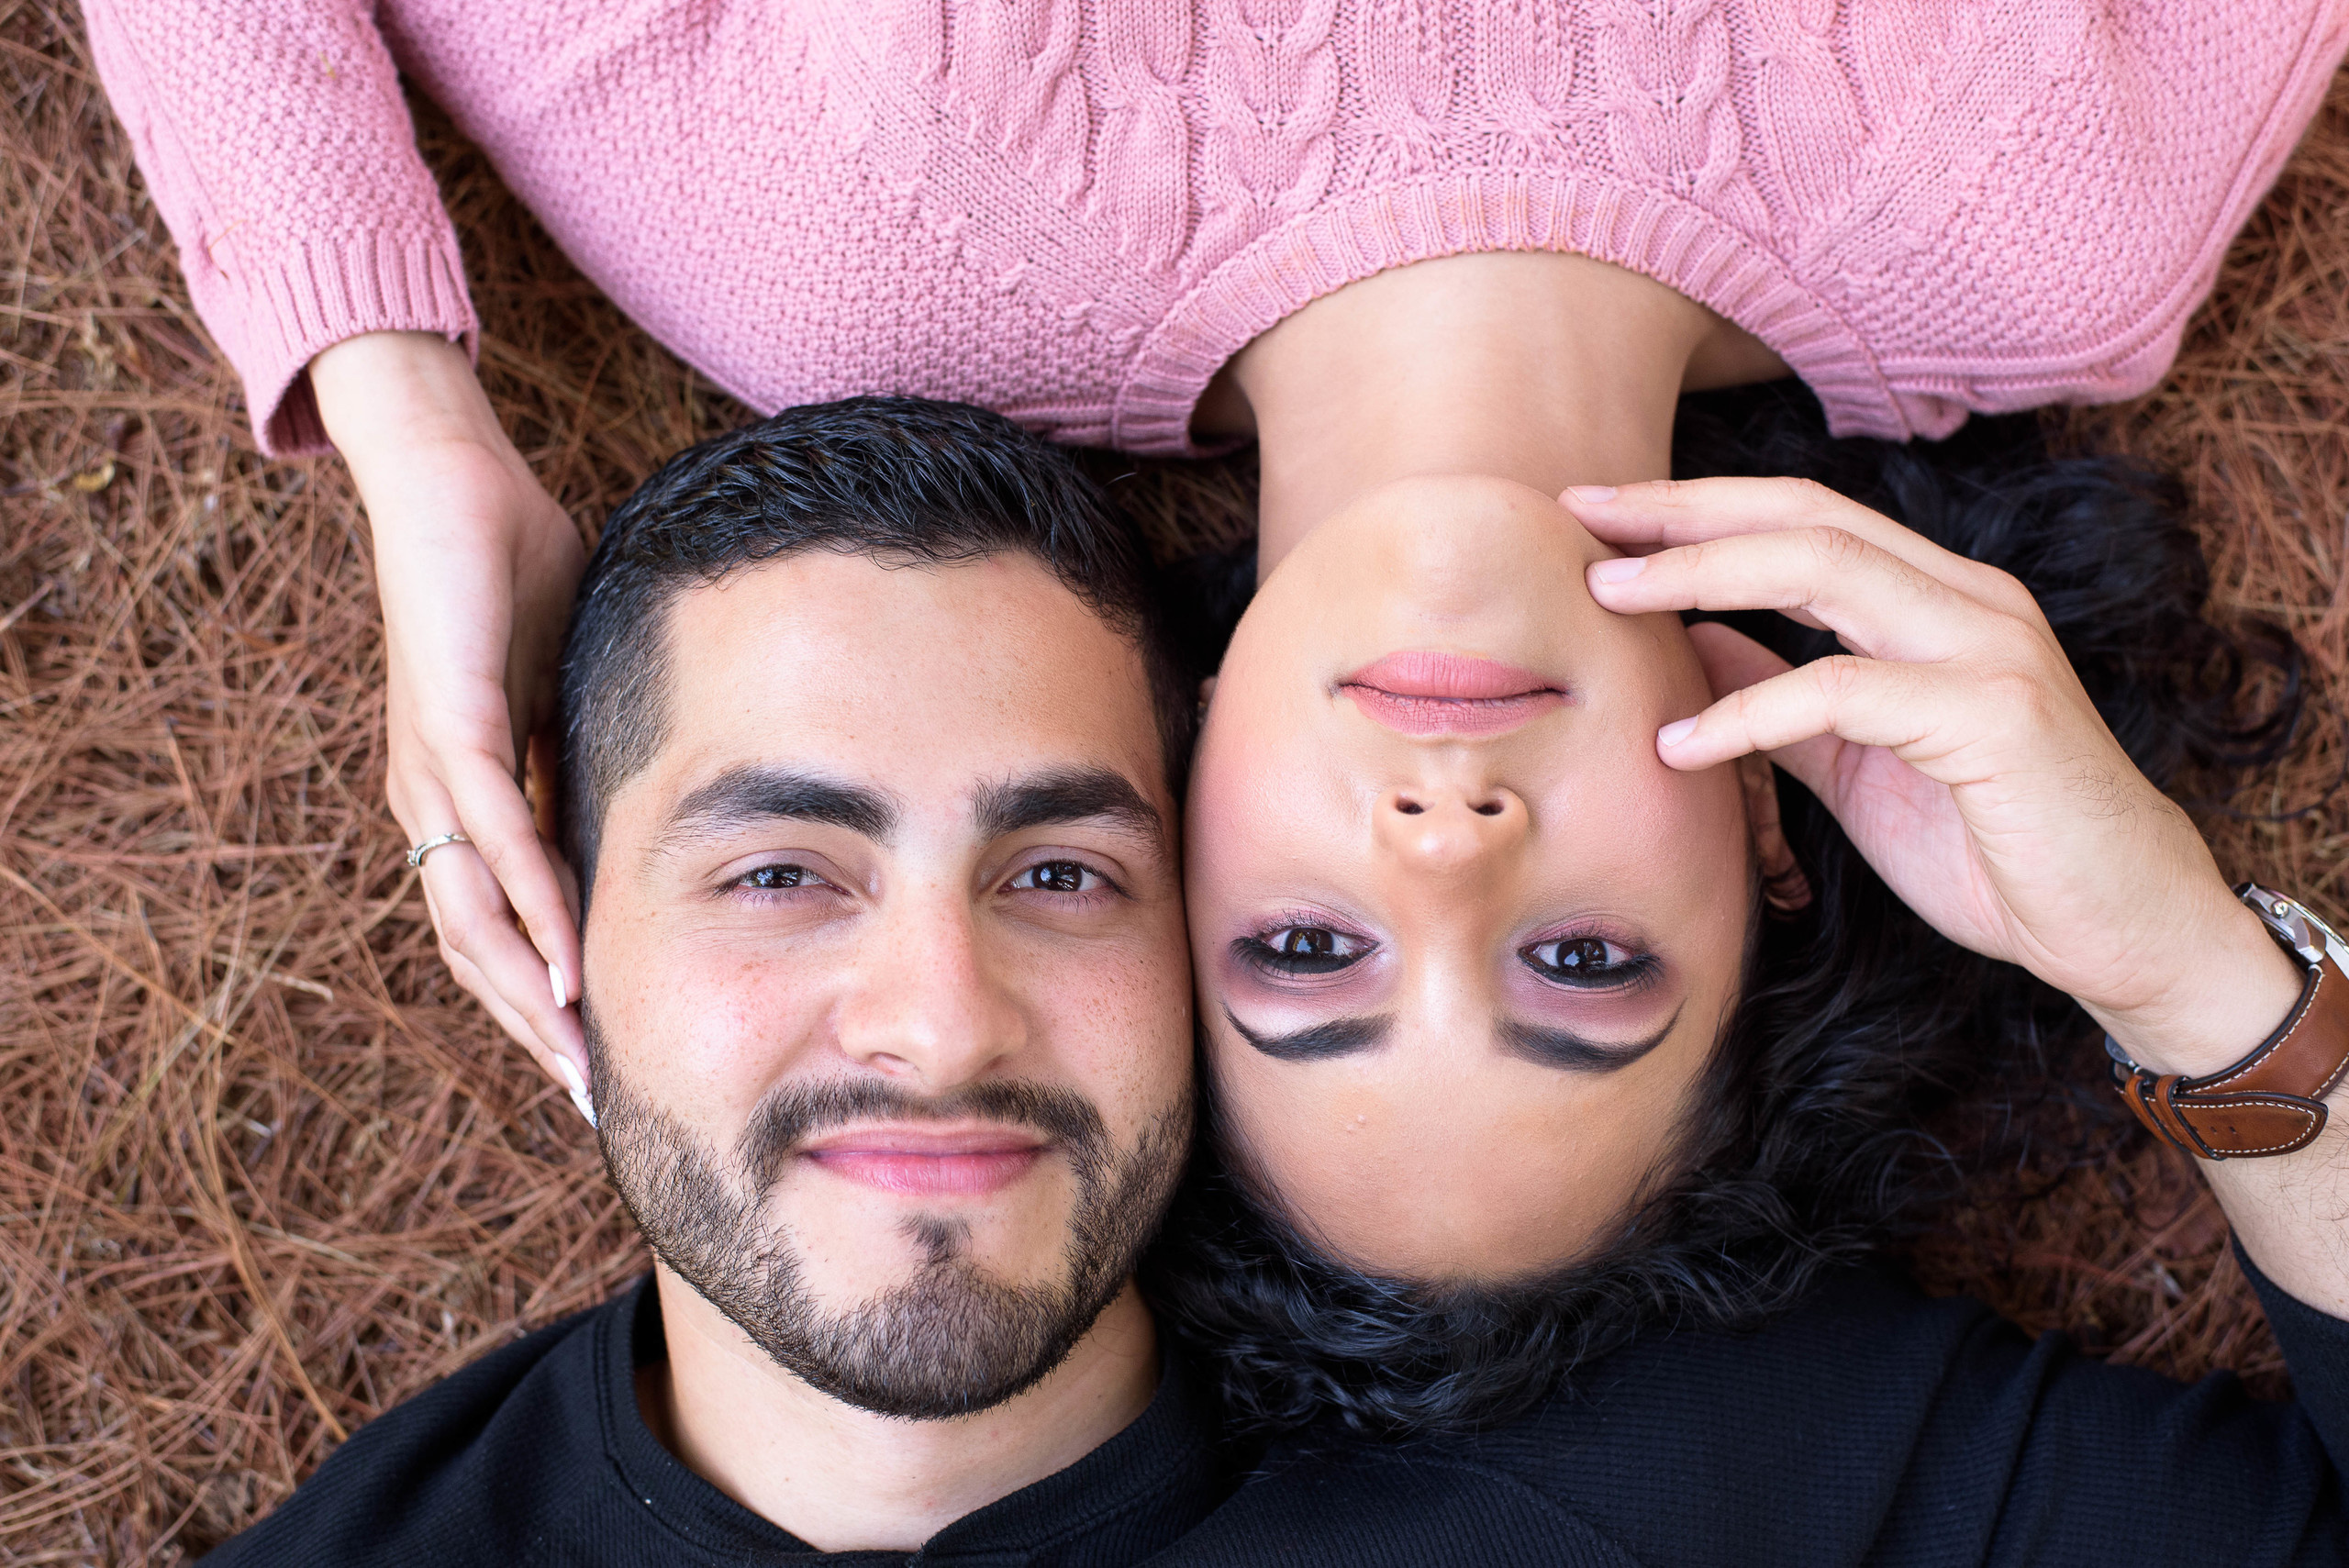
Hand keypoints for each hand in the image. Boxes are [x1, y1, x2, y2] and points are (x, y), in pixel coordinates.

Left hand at [311, 333, 589, 1105]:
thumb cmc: (507, 570)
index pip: (493, 925)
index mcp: (460, 796)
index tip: (595, 1061)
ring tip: (581, 1054)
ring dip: (528, 990)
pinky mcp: (449, 723)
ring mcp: (432, 768)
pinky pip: (492, 832)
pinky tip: (570, 951)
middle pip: (473, 948)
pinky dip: (529, 900)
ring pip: (473, 913)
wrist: (446, 477)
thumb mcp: (564, 684)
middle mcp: (431, 801)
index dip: (539, 998)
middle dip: (532, 1029)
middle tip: (592, 1101)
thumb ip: (585, 751)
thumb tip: (641, 800)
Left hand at [1566, 476, 2300, 1077]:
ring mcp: (1988, 648)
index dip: (1697, 508)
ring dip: (1702, 574)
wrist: (2120, 930)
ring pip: (1825, 570)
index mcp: (1938, 600)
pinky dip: (1751, 713)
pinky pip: (1844, 692)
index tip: (1597, 513)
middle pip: (1804, 517)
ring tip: (1607, 595)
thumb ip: (1782, 701)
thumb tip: (1692, 646)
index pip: (1803, 519)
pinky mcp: (1994, 716)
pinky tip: (1679, 745)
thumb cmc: (1992, 847)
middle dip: (1683, 511)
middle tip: (1580, 519)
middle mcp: (1969, 600)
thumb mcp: (1858, 765)